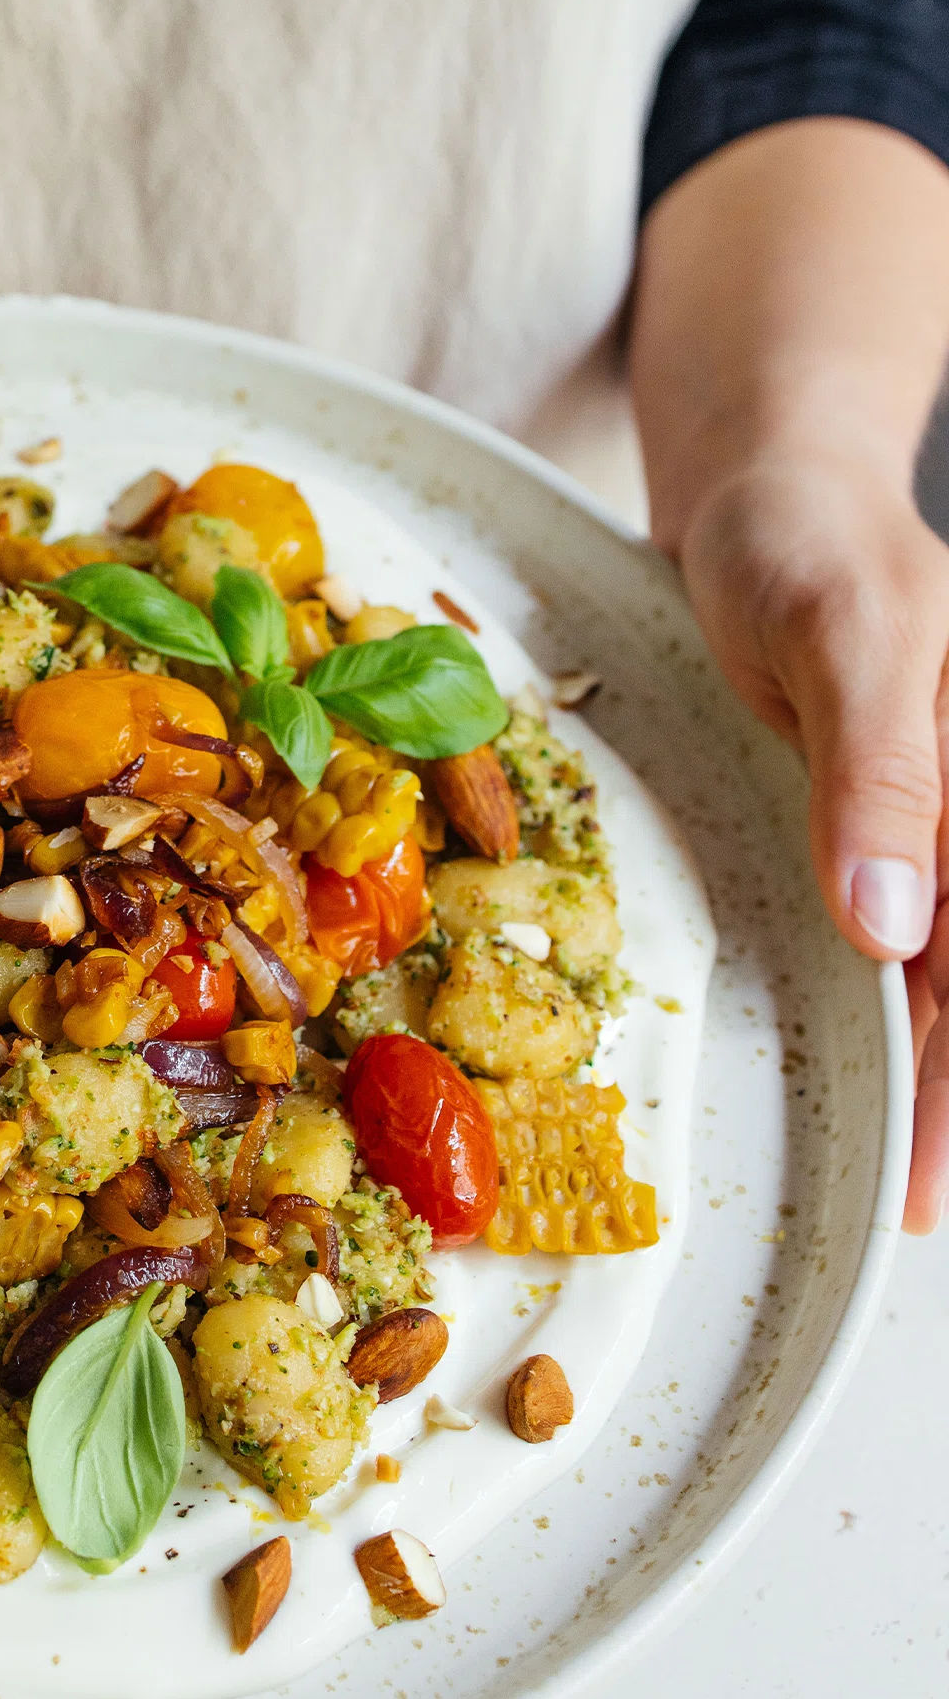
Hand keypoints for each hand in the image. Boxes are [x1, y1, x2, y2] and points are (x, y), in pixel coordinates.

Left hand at [660, 452, 948, 1227]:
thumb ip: (877, 768)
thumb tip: (897, 923)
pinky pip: (927, 946)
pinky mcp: (899, 830)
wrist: (767, 491)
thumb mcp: (844, 630)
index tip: (945, 1157)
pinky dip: (914, 1022)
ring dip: (941, 1080)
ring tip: (915, 1190)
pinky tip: (898, 1096)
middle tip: (920, 1207)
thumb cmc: (805, 543)